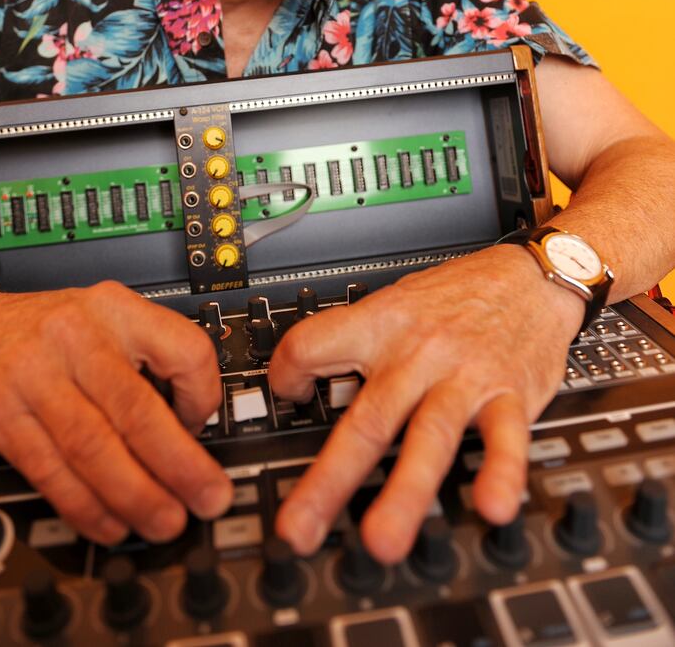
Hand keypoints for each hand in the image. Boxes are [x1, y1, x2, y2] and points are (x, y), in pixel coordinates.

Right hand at [0, 280, 231, 543]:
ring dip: (135, 494)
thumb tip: (192, 424)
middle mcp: (77, 337)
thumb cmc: (43, 330)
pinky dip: (85, 505)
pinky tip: (110, 522)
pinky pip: (51, 470)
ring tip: (164, 521)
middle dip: (179, 464)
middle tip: (207, 497)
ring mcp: (34, 376)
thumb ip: (146, 357)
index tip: (206, 427)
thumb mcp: (102, 317)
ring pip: (94, 447)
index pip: (181, 349)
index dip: (202, 396)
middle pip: (136, 410)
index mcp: (115, 309)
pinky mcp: (2, 417)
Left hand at [269, 247, 582, 562]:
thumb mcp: (398, 301)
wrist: (529, 276)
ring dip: (405, 493)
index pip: (313, 345)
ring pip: (429, 437)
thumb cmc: (460, 294)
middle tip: (299, 530)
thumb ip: (359, 344)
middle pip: (367, 418)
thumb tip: (313, 385)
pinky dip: (501, 471)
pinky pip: (507, 438)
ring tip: (383, 541)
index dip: (287, 371)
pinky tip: (492, 505)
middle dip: (329, 480)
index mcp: (382, 325)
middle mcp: (417, 353)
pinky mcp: (510, 395)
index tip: (287, 395)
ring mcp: (463, 377)